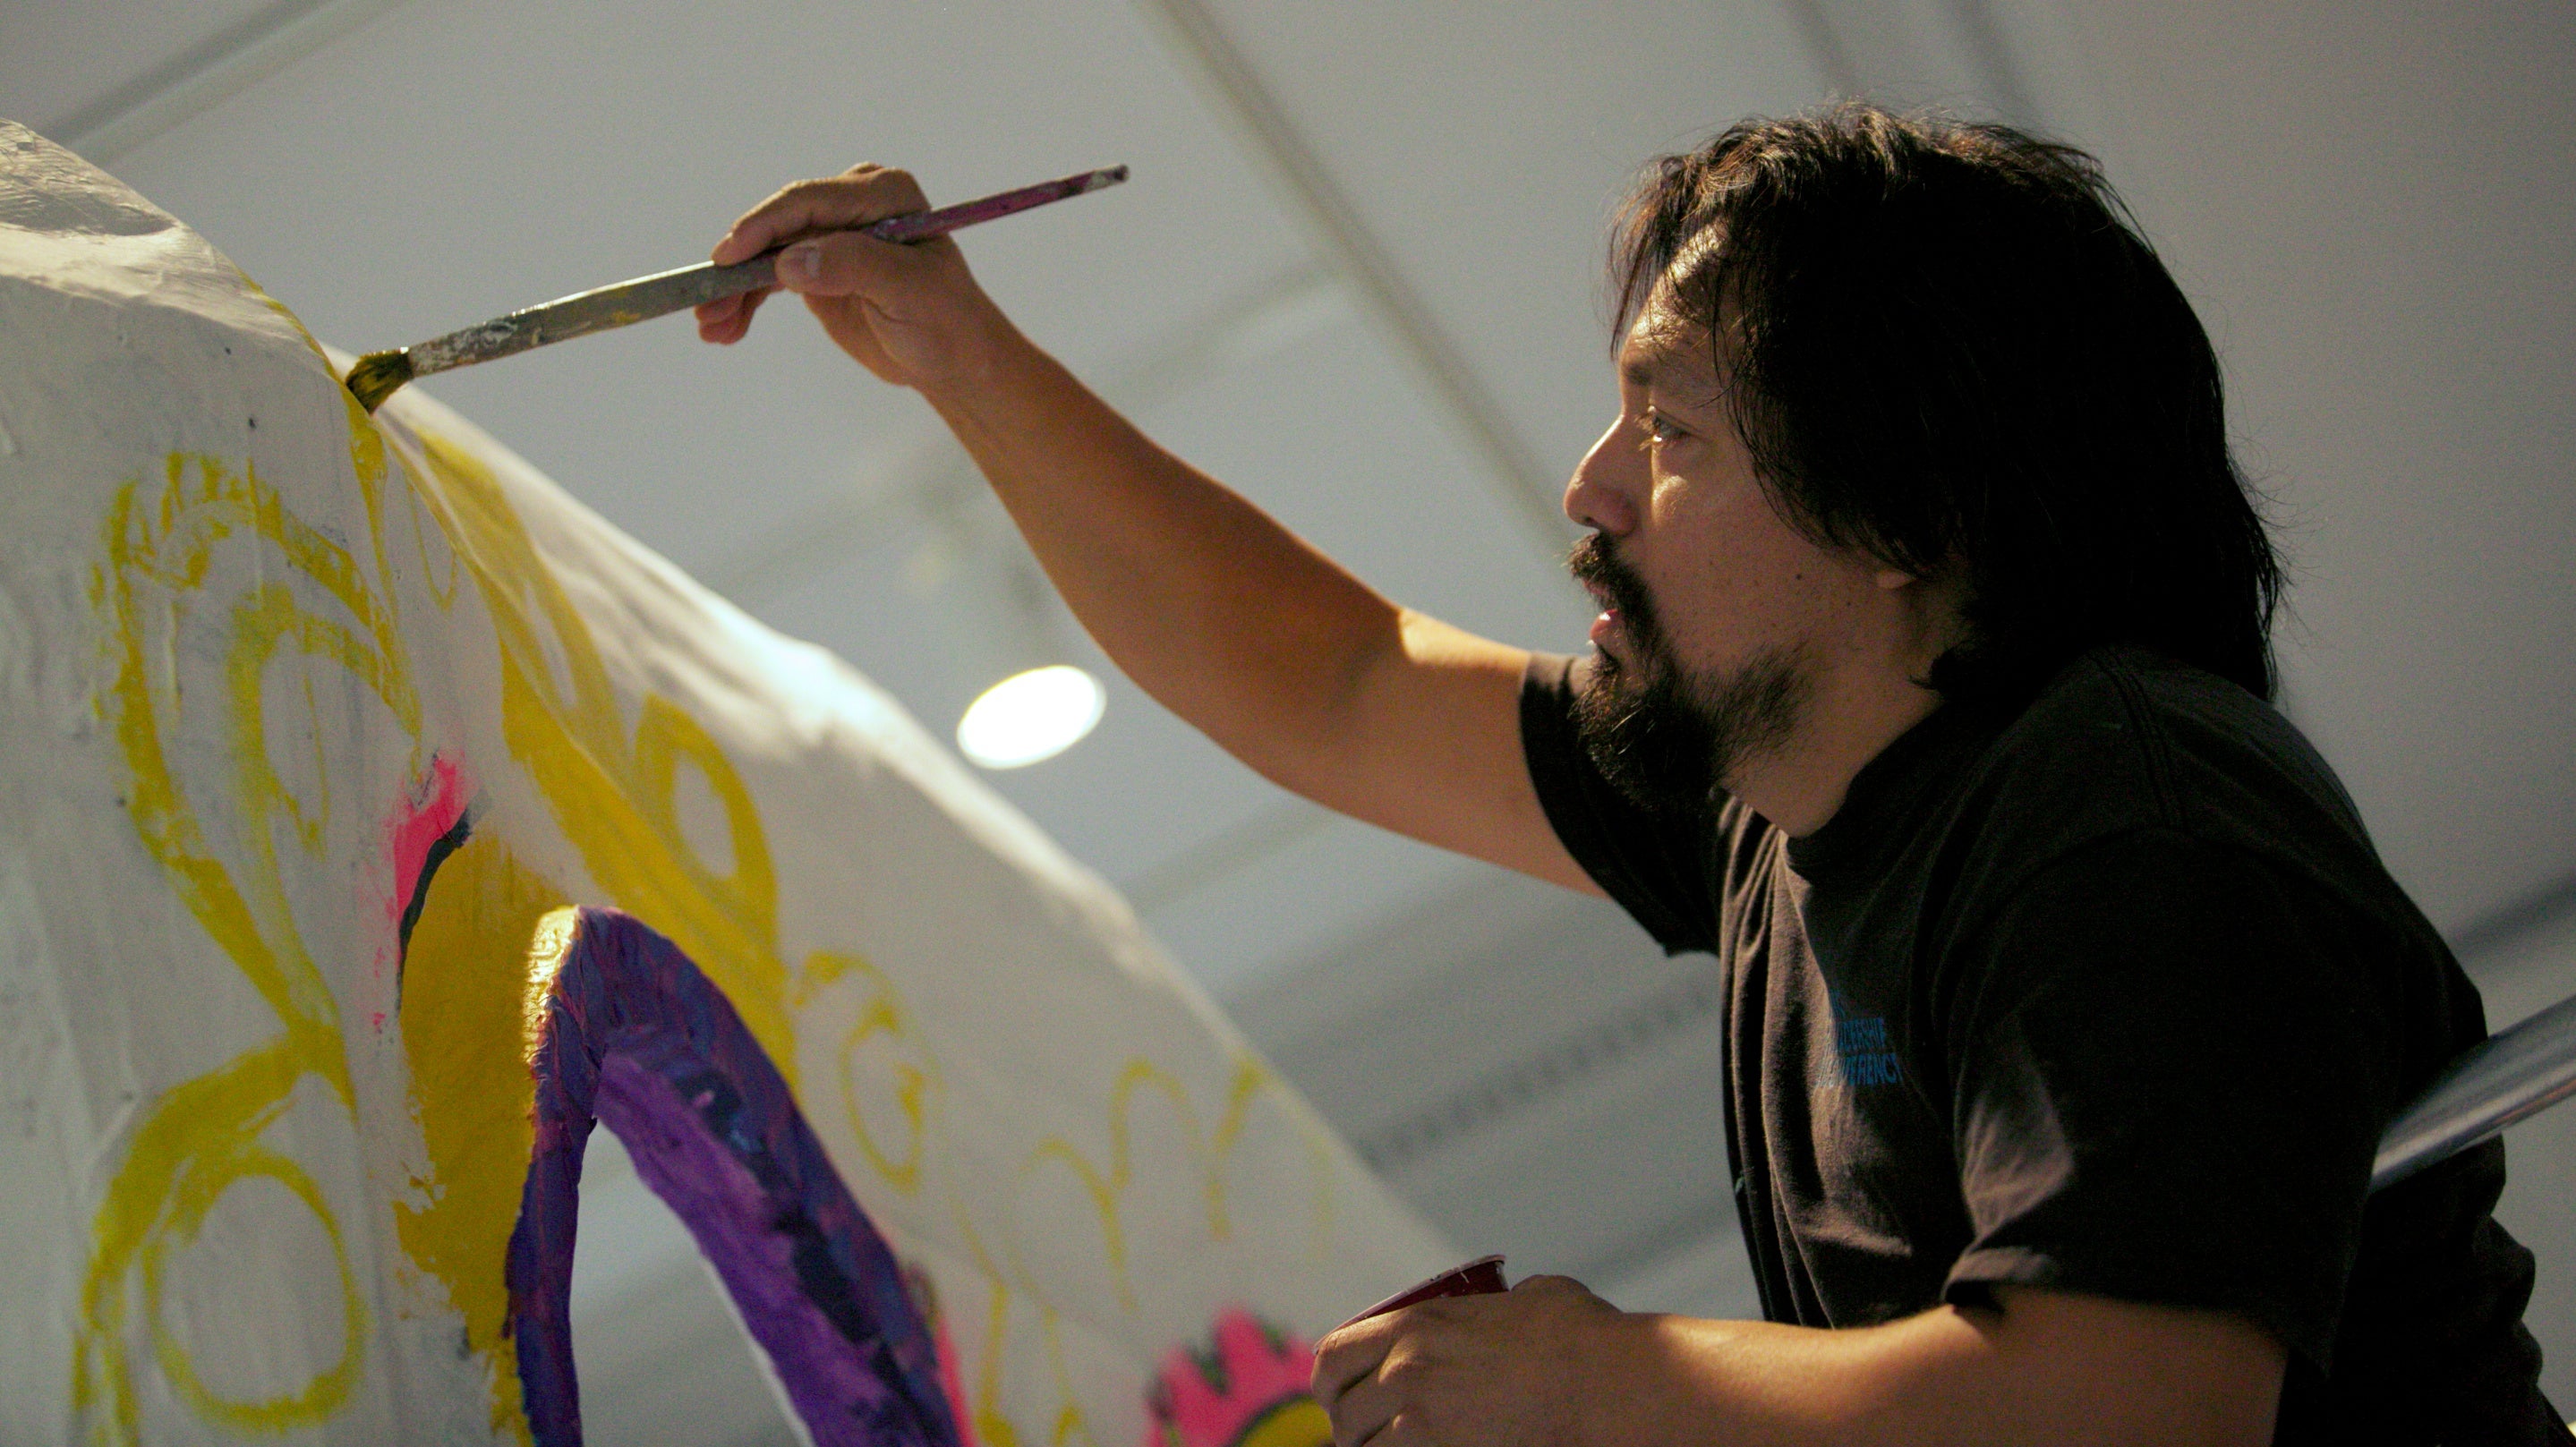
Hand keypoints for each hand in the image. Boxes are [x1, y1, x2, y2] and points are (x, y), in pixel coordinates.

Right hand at [697, 164, 1016, 392]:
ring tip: (711, 328)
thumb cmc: (944, 322)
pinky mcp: (815, 265)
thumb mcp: (908, 292)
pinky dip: (746, 302)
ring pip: (767, 255)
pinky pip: (769, 277)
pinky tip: (726, 329)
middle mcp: (851, 205)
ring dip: (735, 291)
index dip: (763, 226)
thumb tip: (790, 261)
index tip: (726, 258)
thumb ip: (854, 268)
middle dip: (740, 267)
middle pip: (779, 227)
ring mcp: (831, 234)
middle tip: (707, 306)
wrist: (953, 359)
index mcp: (881, 195)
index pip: (809, 201)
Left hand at [1311, 1274, 1628, 1446]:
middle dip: (1351, 1426)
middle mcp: (1406, 1372)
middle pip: (1342, 1413)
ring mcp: (1422, 1422)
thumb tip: (1513, 1306)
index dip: (1329, 1381)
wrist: (1604, 1385)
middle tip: (1369, 1433)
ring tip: (1398, 1446)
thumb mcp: (1528, 1297)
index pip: (1334, 1356)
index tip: (1336, 1392)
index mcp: (1416, 1325)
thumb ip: (1499, 1306)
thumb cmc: (1578, 1338)